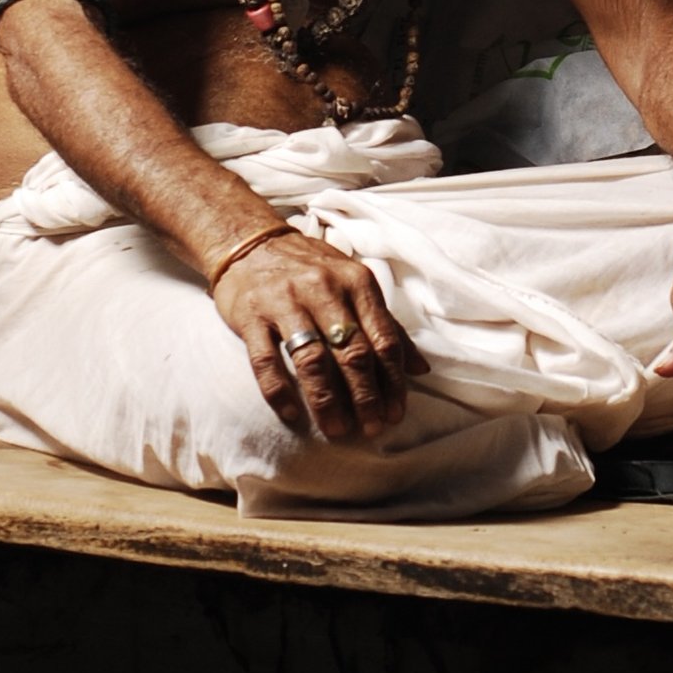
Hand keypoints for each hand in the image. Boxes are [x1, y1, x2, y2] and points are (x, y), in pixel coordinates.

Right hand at [210, 229, 423, 445]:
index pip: (383, 338)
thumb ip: (386, 325)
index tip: (397, 413)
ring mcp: (285, 302)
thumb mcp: (354, 284)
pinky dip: (280, 390)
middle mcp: (323, 289)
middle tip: (372, 428)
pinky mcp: (251, 315)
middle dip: (366, 396)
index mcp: (356, 282)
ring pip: (312, 359)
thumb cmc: (312, 269)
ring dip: (327, 400)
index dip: (393, 380)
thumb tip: (420, 368)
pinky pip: (266, 360)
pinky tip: (293, 415)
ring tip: (337, 429)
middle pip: (352, 352)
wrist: (251, 242)